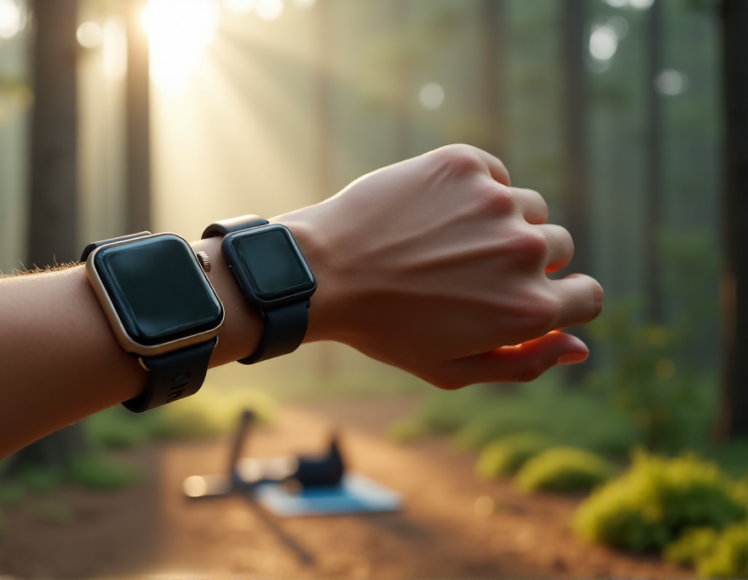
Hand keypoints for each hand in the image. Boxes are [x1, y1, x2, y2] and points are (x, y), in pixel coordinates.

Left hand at [279, 144, 602, 388]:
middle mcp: (524, 251)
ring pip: (528, 208)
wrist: (322, 272)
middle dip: (525, 262)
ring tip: (445, 242)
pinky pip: (494, 175)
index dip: (564, 300)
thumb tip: (581, 346)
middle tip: (466, 272)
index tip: (531, 295)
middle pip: (559, 248)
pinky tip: (433, 212)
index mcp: (528, 308)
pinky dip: (475, 190)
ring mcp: (496, 202)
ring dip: (501, 223)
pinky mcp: (465, 165)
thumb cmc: (384, 328)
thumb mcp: (453, 368)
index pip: (589, 297)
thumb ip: (526, 363)